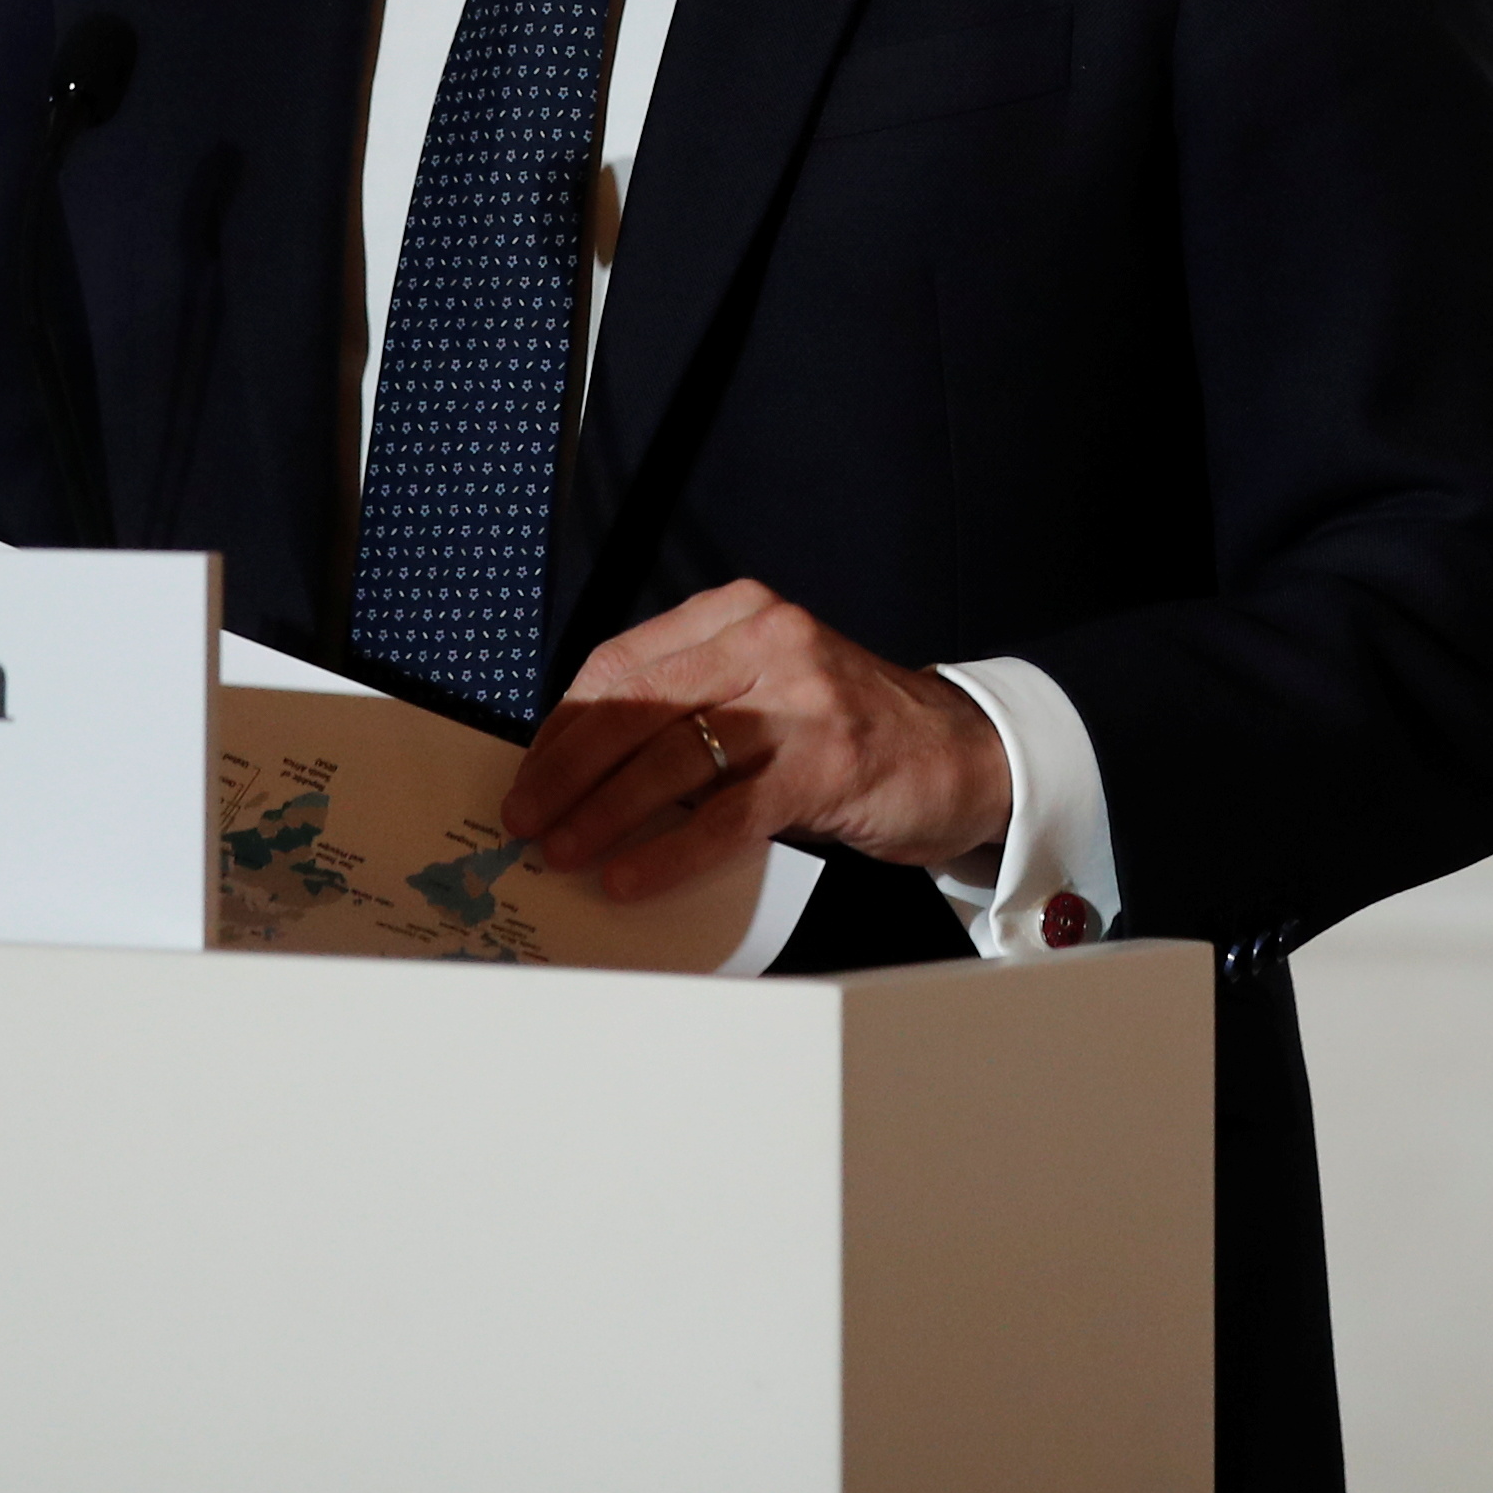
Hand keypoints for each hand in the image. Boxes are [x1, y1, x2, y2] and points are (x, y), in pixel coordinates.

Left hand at [499, 579, 1013, 903]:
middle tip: (527, 817)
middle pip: (636, 705)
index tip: (531, 771)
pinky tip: (630, 879)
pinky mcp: (826, 766)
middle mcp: (770, 641)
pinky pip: (725, 816)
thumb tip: (583, 766)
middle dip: (567, 768)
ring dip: (603, 814)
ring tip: (564, 852)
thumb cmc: (850, 726)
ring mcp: (802, 702)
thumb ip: (695, 701)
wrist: (966, 753)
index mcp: (742, 612)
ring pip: (672, 759)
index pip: (624, 661)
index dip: (565, 722)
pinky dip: (667, 853)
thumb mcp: (770, 684)